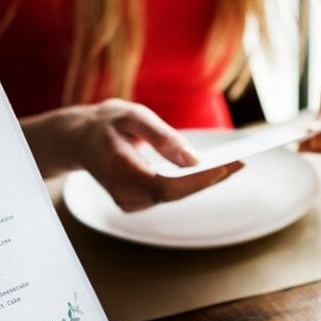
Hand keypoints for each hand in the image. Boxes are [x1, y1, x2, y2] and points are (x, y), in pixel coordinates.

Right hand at [75, 99, 242, 211]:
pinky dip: (189, 184)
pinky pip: (168, 195)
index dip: (198, 180)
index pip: (166, 185)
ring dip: (203, 182)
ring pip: (174, 196)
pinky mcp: (133, 204)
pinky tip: (210, 171)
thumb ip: (162, 137)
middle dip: (209, 179)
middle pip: (175, 194)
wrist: (78, 140)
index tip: (227, 167)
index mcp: (118, 169)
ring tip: (233, 164)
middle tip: (241, 162)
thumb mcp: (132, 116)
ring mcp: (127, 202)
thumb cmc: (107, 123)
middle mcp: (122, 192)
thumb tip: (193, 159)